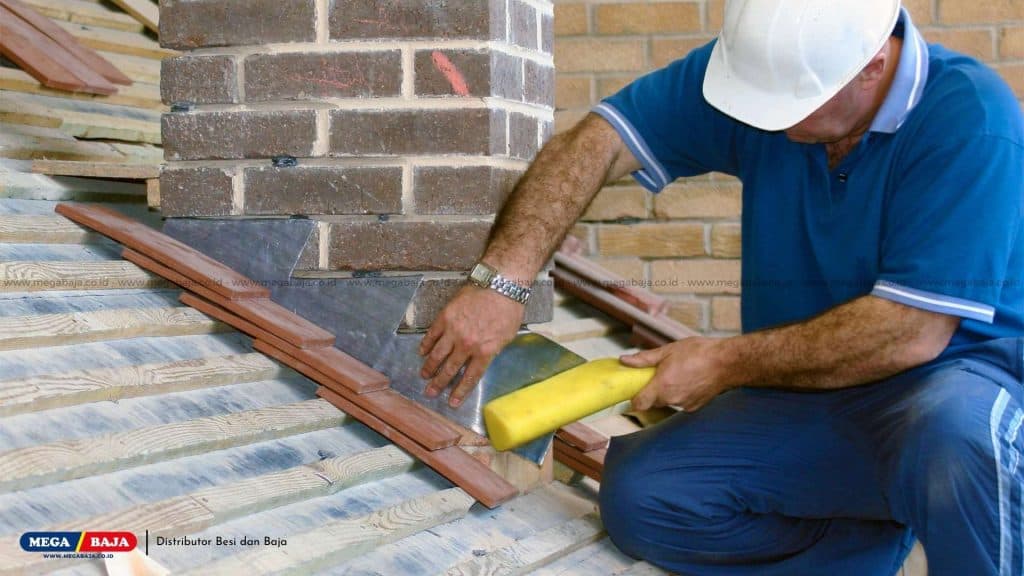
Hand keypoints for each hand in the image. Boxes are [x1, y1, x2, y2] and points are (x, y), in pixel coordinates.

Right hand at [418, 284, 523, 406]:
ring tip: (423, 376)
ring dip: (429, 367)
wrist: (500, 284)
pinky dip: (425, 345)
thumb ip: (493, 350)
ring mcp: (454, 331)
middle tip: (430, 393)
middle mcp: (467, 345)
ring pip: (437, 355)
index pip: (470, 377)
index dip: (460, 391)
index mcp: (485, 352)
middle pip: (450, 369)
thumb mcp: (507, 336)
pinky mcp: (445, 317)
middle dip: (439, 383)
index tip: (452, 402)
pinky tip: (421, 352)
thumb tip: (482, 359)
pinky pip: (432, 335)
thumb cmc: (508, 308)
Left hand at [620, 337, 731, 411]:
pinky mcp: (694, 407)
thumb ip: (644, 359)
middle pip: (652, 402)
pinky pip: (680, 403)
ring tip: (676, 374)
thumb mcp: (668, 351)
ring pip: (667, 402)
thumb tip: (624, 360)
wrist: (727, 362)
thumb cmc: (699, 353)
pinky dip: (680, 394)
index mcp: (662, 385)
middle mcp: (672, 399)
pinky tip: (688, 380)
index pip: (639, 404)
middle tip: (657, 375)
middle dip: (651, 391)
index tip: (633, 391)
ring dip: (667, 392)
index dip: (633, 399)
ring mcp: (684, 405)